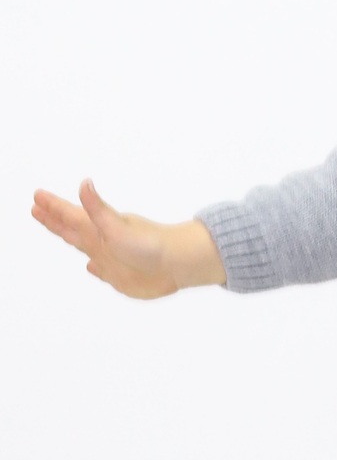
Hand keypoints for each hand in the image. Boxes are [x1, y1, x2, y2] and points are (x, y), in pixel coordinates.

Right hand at [29, 179, 220, 296]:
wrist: (176, 264)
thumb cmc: (147, 245)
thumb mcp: (116, 225)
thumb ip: (97, 208)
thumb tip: (84, 182)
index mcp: (96, 230)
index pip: (68, 216)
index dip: (52, 207)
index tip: (37, 196)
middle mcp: (101, 242)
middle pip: (71, 229)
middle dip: (53, 219)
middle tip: (37, 207)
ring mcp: (111, 259)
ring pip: (84, 247)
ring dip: (70, 238)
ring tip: (59, 230)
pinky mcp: (121, 277)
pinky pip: (102, 270)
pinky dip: (94, 267)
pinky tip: (90, 265)